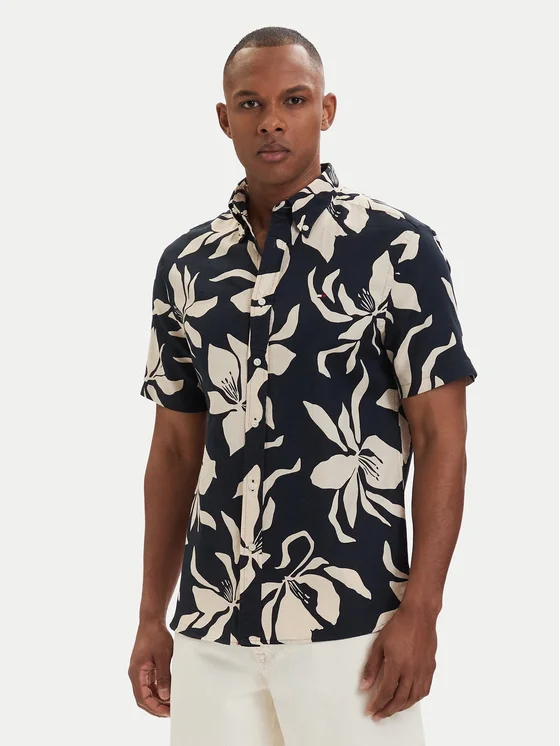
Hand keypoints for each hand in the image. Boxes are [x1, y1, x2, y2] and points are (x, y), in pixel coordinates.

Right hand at [128, 619, 172, 717]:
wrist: (151, 621)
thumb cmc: (156, 636)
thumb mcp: (163, 656)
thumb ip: (164, 676)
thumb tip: (165, 695)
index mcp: (136, 672)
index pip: (143, 698)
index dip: (155, 707)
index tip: (167, 712)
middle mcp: (135, 674)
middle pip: (143, 698)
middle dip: (156, 707)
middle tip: (171, 712)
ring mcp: (139, 671)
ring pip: (147, 692)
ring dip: (158, 699)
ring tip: (172, 704)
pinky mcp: (145, 668)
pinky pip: (150, 684)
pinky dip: (158, 690)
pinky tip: (169, 692)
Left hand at [359, 604, 436, 720]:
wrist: (419, 616)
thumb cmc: (398, 627)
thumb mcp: (379, 645)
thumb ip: (371, 667)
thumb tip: (364, 686)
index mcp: (397, 665)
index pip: (386, 692)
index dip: (377, 704)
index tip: (370, 710)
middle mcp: (411, 671)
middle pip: (400, 700)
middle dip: (387, 710)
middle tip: (378, 715)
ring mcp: (423, 671)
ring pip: (413, 698)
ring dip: (401, 707)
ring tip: (391, 709)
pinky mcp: (430, 668)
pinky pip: (424, 690)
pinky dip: (415, 699)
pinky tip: (409, 699)